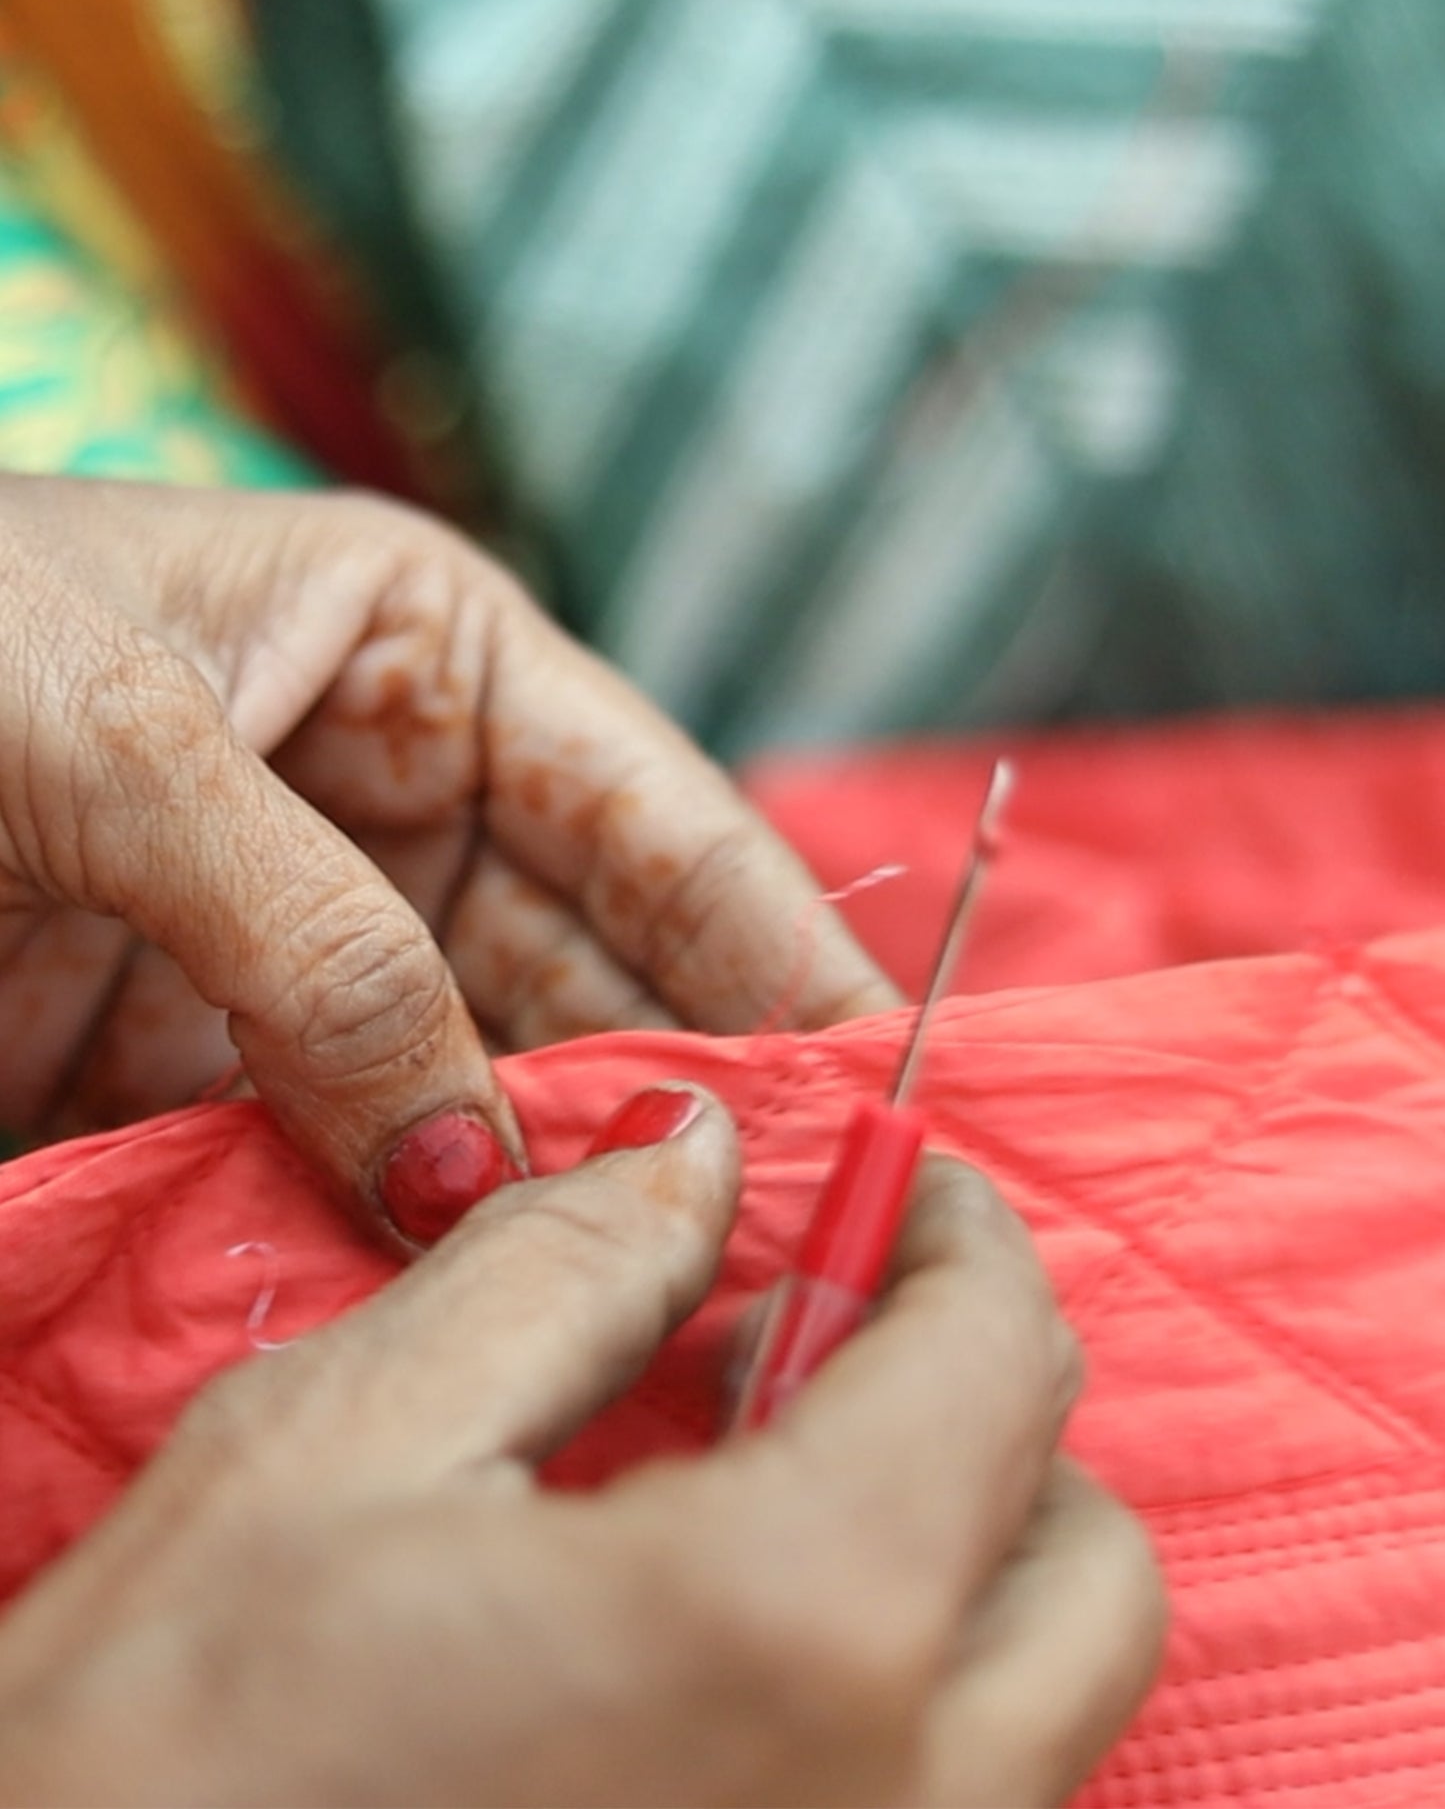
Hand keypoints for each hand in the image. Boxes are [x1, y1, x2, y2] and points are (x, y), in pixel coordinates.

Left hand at [0, 474, 895, 1242]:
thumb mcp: (122, 735)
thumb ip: (318, 944)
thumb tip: (471, 1162)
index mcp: (419, 655)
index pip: (655, 810)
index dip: (776, 936)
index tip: (883, 1070)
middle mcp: (392, 803)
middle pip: (598, 966)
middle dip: (690, 1088)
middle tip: (798, 1226)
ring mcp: (309, 946)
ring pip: (491, 1077)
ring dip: (565, 1177)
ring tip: (686, 1289)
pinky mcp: (211, 1063)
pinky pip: (356, 1153)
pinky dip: (422, 1230)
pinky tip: (502, 1299)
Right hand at [0, 1099, 1162, 1806]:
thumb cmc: (152, 1764)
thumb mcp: (341, 1449)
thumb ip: (563, 1270)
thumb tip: (696, 1158)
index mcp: (792, 1637)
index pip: (1000, 1367)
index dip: (955, 1232)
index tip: (888, 1177)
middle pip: (1087, 1566)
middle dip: (975, 1407)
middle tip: (796, 1337)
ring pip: (1034, 1712)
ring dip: (944, 1554)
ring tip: (730, 1482)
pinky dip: (892, 1691)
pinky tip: (707, 1641)